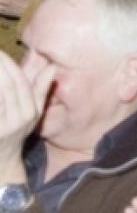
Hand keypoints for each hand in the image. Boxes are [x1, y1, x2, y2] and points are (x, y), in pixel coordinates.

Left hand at [0, 52, 54, 183]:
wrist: (2, 162)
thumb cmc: (18, 133)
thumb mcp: (34, 113)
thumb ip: (41, 89)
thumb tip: (53, 67)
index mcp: (29, 113)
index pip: (20, 84)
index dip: (9, 66)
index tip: (0, 52)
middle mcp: (16, 120)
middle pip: (7, 88)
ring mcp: (0, 128)